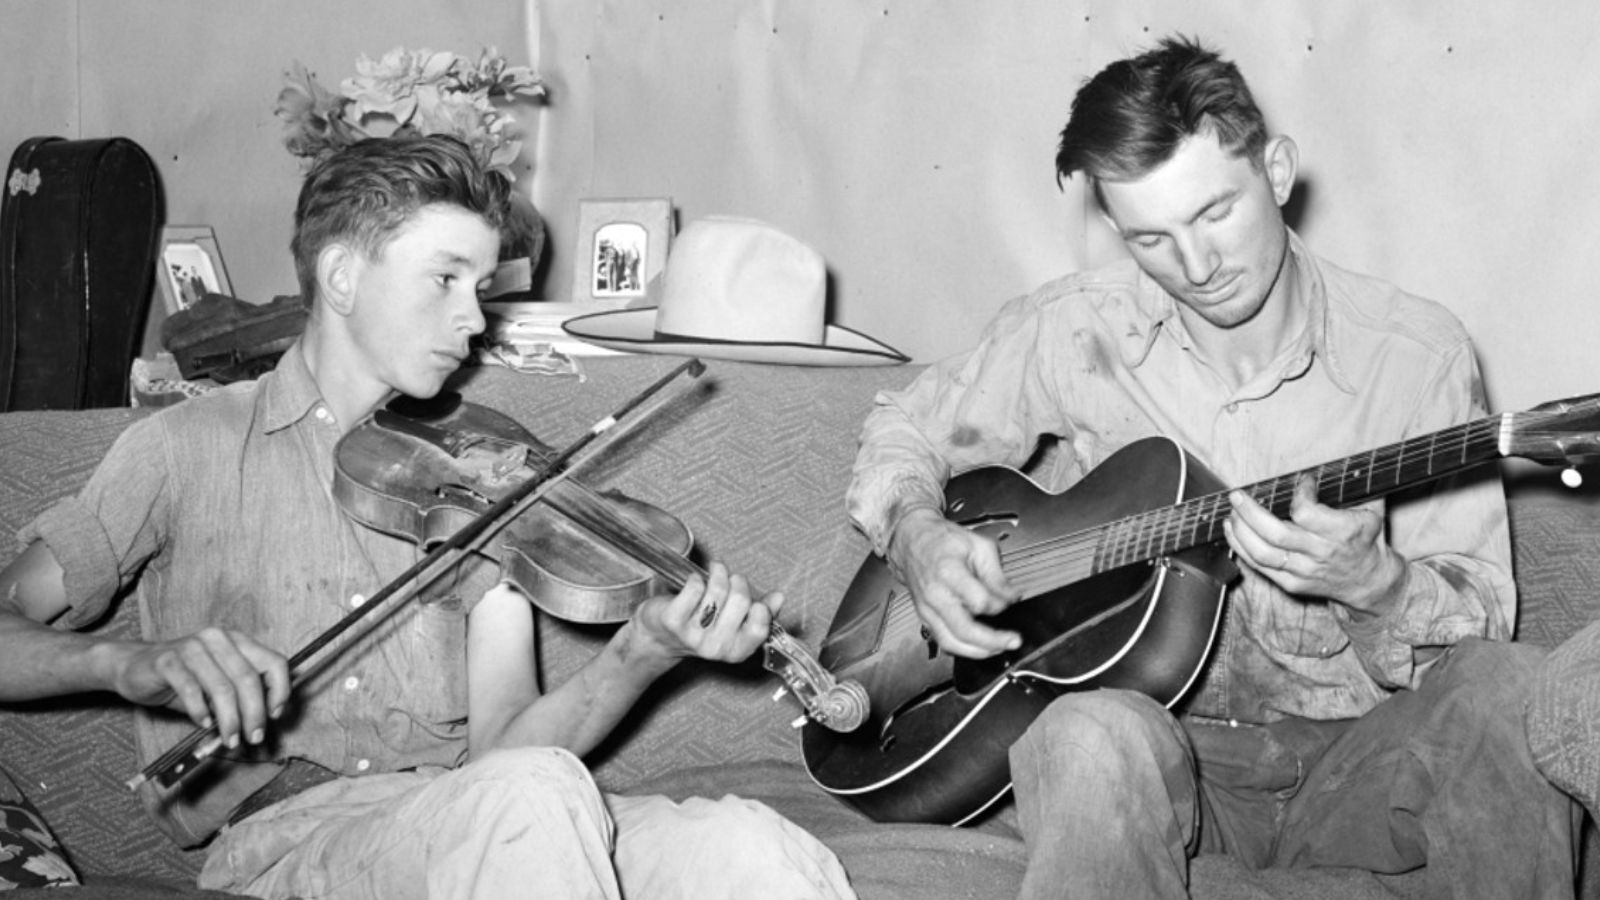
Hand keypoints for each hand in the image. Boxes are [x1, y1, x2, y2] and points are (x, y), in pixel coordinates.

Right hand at [110, 628, 290, 749]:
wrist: (134, 666)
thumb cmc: (182, 679)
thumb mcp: (217, 684)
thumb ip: (240, 696)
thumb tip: (262, 722)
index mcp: (237, 641)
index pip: (274, 662)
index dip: (280, 691)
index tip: (276, 715)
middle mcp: (218, 639)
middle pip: (249, 679)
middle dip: (255, 713)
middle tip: (253, 737)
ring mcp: (192, 647)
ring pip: (222, 687)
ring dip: (230, 719)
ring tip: (230, 739)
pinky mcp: (168, 660)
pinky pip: (191, 689)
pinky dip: (200, 711)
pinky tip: (204, 723)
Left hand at [631, 562, 779, 665]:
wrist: (658, 636)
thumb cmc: (699, 624)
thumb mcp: (733, 623)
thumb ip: (761, 611)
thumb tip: (779, 597)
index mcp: (736, 650)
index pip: (759, 627)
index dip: (759, 607)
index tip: (751, 599)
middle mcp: (715, 647)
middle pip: (740, 601)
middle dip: (737, 582)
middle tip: (729, 579)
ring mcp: (693, 635)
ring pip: (716, 591)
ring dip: (716, 574)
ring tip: (713, 573)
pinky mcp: (673, 620)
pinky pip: (694, 587)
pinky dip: (695, 578)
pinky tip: (693, 582)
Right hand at [887, 508, 1020, 658]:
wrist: (911, 540)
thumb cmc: (942, 540)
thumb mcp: (978, 546)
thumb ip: (996, 575)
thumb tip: (1011, 597)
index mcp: (949, 573)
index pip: (980, 602)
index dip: (1000, 605)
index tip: (1010, 601)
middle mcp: (935, 595)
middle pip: (964, 630)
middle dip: (993, 641)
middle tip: (1013, 642)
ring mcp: (927, 609)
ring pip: (951, 642)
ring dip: (978, 652)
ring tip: (999, 649)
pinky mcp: (924, 617)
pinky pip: (943, 641)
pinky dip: (962, 649)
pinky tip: (978, 647)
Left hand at [1223, 474, 1407, 614]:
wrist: (1370, 581)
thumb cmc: (1366, 540)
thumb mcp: (1370, 512)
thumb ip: (1348, 491)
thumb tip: (1321, 467)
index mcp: (1343, 532)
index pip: (1307, 512)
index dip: (1299, 493)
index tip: (1302, 481)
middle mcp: (1321, 553)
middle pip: (1276, 534)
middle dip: (1250, 512)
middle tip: (1237, 495)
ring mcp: (1304, 571)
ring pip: (1262, 553)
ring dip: (1241, 531)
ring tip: (1233, 512)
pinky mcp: (1291, 584)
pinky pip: (1259, 566)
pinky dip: (1240, 547)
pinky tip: (1232, 530)